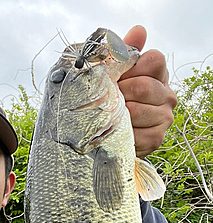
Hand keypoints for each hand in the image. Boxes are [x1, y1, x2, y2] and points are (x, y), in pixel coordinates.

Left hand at [119, 26, 176, 157]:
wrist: (111, 131)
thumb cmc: (115, 98)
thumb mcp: (116, 73)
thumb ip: (125, 51)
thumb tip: (139, 31)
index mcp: (159, 74)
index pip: (154, 60)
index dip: (131, 68)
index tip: (118, 77)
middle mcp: (167, 95)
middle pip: (143, 87)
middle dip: (119, 93)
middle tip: (109, 99)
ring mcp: (165, 117)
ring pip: (137, 111)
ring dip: (118, 114)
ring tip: (111, 115)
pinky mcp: (157, 138)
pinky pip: (137, 133)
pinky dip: (122, 133)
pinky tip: (117, 131)